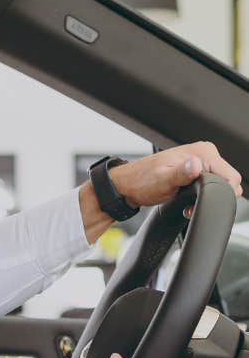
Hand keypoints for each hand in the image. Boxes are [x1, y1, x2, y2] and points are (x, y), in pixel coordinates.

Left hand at [79, 141, 241, 241]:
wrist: (127, 185)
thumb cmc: (141, 182)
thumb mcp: (162, 180)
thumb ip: (181, 174)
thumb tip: (196, 165)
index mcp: (202, 152)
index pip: (231, 176)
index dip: (221, 193)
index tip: (202, 201)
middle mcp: (204, 154)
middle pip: (227, 181)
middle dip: (213, 197)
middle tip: (191, 204)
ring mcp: (200, 163)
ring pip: (218, 185)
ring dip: (206, 198)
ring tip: (187, 204)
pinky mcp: (195, 171)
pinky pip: (208, 186)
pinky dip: (200, 197)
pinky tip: (187, 202)